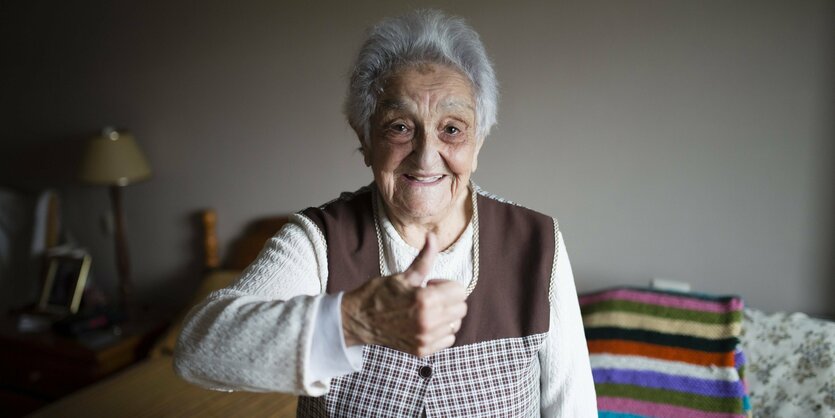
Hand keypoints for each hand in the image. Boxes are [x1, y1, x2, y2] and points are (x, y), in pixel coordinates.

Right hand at [341, 232, 467, 356]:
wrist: (359, 320)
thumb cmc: (380, 294)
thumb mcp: (404, 275)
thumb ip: (424, 258)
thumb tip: (433, 236)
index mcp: (426, 300)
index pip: (460, 291)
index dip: (446, 284)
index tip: (430, 285)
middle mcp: (429, 321)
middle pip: (461, 308)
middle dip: (448, 299)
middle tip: (428, 297)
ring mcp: (426, 338)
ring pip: (456, 324)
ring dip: (446, 316)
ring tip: (425, 311)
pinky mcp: (422, 351)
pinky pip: (448, 339)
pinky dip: (441, 331)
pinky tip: (425, 324)